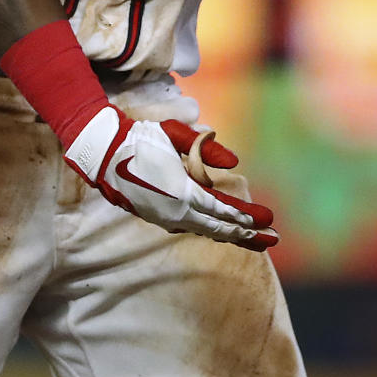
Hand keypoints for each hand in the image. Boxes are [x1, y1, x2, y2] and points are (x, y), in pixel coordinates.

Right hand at [64, 105, 278, 250]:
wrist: (103, 153)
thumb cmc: (140, 138)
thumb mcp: (174, 135)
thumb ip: (205, 149)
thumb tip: (235, 163)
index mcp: (182, 192)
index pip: (223, 208)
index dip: (248, 216)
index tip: (270, 220)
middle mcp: (176, 211)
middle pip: (219, 228)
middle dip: (248, 234)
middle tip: (273, 240)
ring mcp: (165, 218)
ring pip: (206, 231)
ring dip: (232, 236)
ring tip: (256, 242)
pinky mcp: (157, 218)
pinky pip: (191, 227)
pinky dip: (211, 230)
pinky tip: (222, 232)